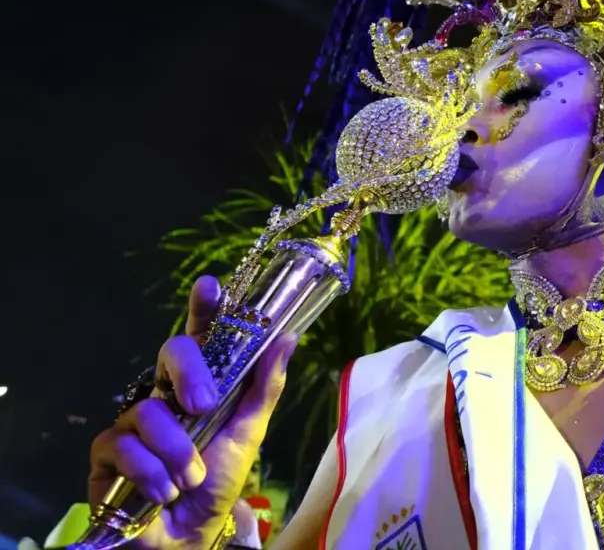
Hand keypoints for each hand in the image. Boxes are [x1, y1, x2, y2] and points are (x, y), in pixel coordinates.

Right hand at [87, 276, 297, 549]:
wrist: (190, 535)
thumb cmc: (218, 483)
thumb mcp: (248, 434)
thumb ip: (264, 388)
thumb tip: (289, 338)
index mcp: (201, 386)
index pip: (201, 338)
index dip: (203, 310)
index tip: (209, 286)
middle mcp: (165, 396)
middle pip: (170, 354)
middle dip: (189, 374)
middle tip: (205, 404)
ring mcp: (133, 424)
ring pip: (147, 410)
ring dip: (174, 449)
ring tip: (187, 478)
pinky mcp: (106, 456)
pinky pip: (120, 446)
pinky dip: (148, 470)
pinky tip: (163, 491)